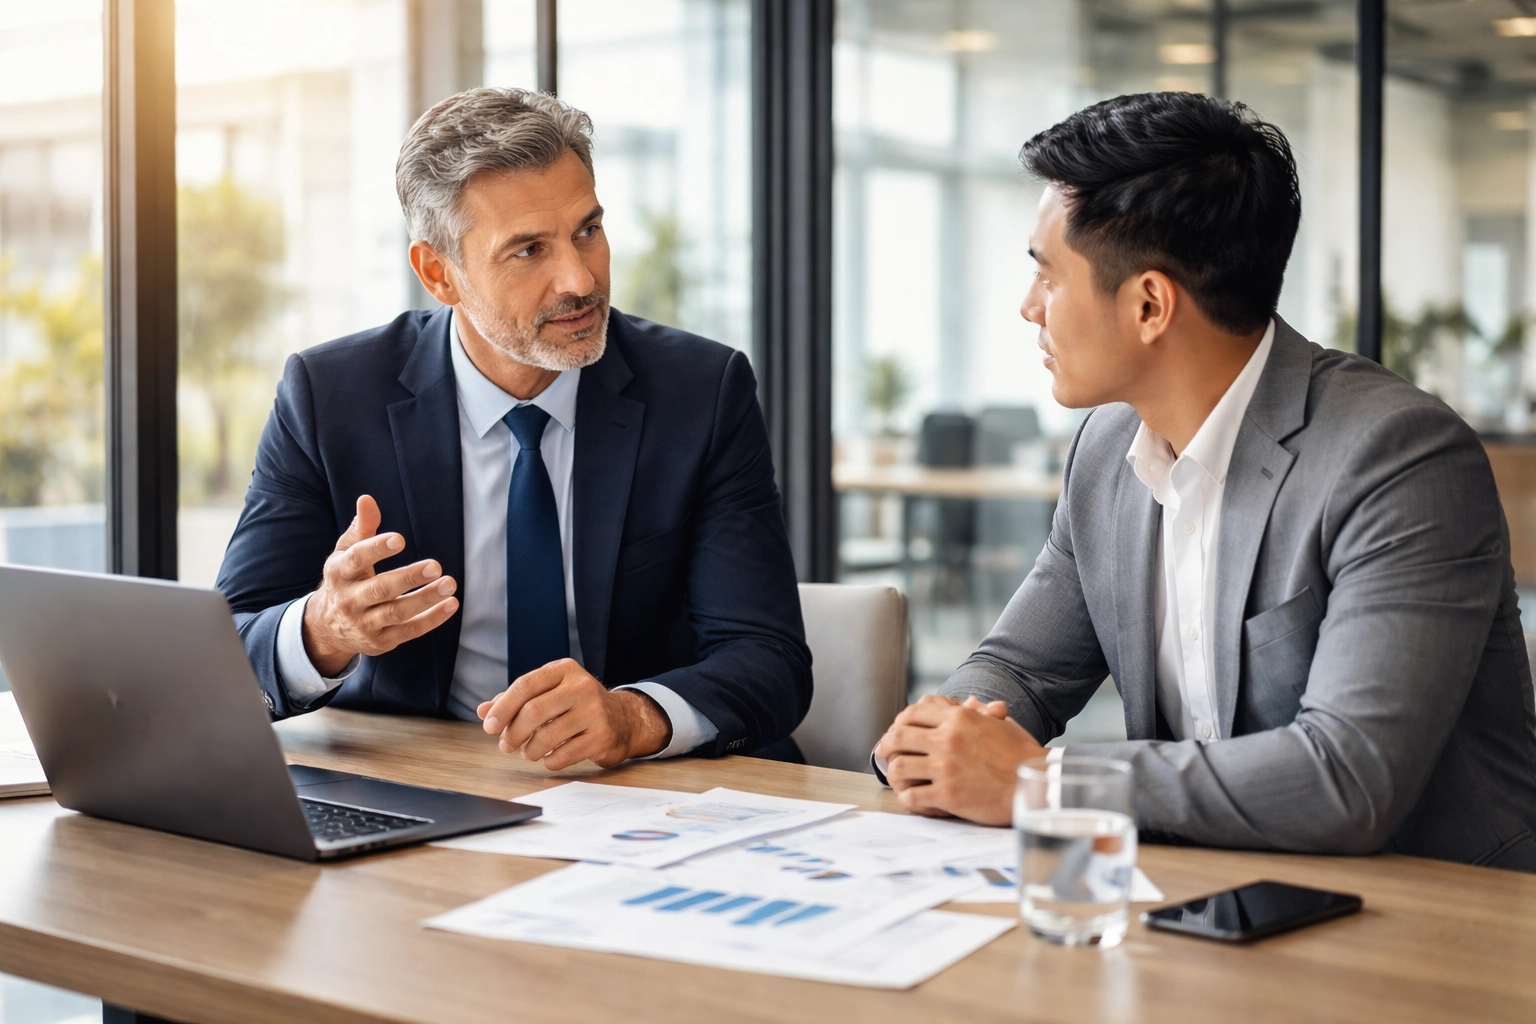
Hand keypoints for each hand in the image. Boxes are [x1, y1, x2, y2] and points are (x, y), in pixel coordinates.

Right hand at [302, 495, 459, 676]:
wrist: (326, 627)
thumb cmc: (345, 580)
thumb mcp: (345, 553)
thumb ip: (361, 528)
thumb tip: (367, 499)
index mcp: (339, 573)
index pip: (355, 560)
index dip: (375, 549)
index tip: (399, 539)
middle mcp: (348, 601)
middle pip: (379, 590)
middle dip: (407, 578)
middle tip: (435, 565)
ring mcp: (364, 624)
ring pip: (396, 613)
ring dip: (425, 599)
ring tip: (449, 584)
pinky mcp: (381, 641)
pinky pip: (409, 631)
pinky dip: (431, 619)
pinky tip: (451, 604)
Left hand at [477, 659, 671, 769]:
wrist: (623, 719)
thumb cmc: (577, 705)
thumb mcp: (550, 692)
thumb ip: (517, 700)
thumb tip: (484, 712)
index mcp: (564, 670)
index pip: (526, 685)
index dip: (503, 707)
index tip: (490, 726)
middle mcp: (582, 687)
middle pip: (534, 711)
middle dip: (513, 732)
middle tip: (506, 745)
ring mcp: (594, 712)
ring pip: (547, 736)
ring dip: (529, 750)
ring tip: (527, 752)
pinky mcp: (602, 737)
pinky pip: (563, 755)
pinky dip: (549, 760)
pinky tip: (548, 757)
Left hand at [873, 694, 1045, 825]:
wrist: (1037, 784)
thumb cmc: (1021, 754)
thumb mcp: (1000, 724)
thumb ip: (977, 713)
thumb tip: (967, 702)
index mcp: (959, 717)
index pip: (914, 712)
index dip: (900, 721)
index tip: (896, 731)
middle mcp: (948, 739)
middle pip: (898, 737)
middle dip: (886, 745)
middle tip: (884, 753)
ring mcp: (946, 768)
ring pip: (899, 767)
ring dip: (895, 774)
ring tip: (899, 779)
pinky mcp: (948, 795)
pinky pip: (912, 797)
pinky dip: (908, 799)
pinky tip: (915, 799)